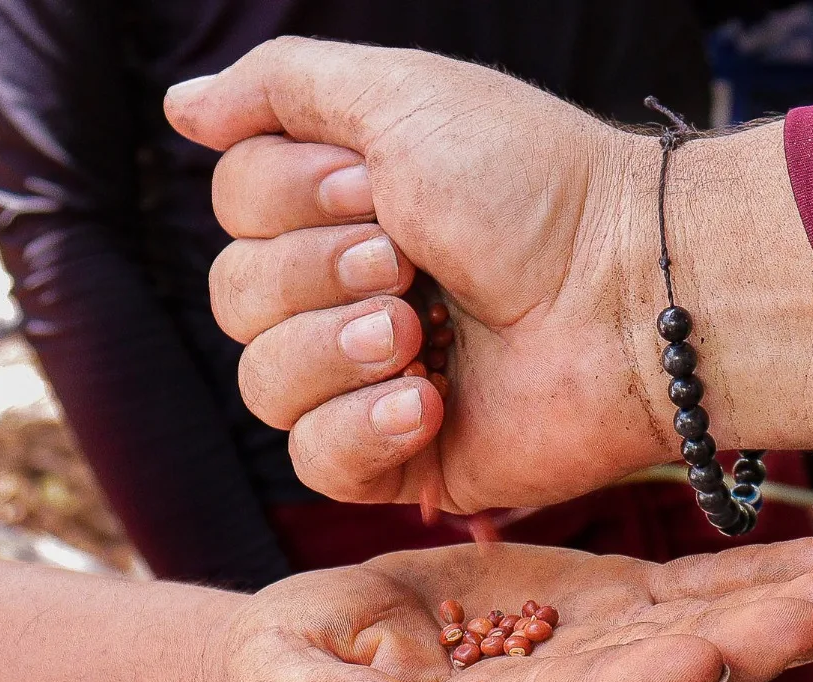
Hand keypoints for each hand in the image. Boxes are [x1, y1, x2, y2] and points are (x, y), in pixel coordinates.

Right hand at [165, 40, 812, 513]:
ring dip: (337, 349)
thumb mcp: (402, 95)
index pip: (235, 211)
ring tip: (420, 331)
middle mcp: (349, 293)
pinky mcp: (405, 462)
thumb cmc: (534, 186)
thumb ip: (282, 88)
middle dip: (316, 274)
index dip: (290, 201)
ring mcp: (374, 383)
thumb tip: (181, 106)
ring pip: (263, 386)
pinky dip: (362, 428)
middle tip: (408, 262)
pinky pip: (317, 462)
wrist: (631, 293)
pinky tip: (428, 403)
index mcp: (345, 209)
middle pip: (234, 299)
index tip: (377, 189)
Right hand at [209, 538, 812, 681]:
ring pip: (687, 633)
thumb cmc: (287, 680)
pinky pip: (679, 598)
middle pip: (656, 676)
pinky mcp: (592, 612)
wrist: (311, 660)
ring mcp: (580, 657)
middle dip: (743, 646)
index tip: (705, 654)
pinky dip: (746, 579)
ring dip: (769, 609)